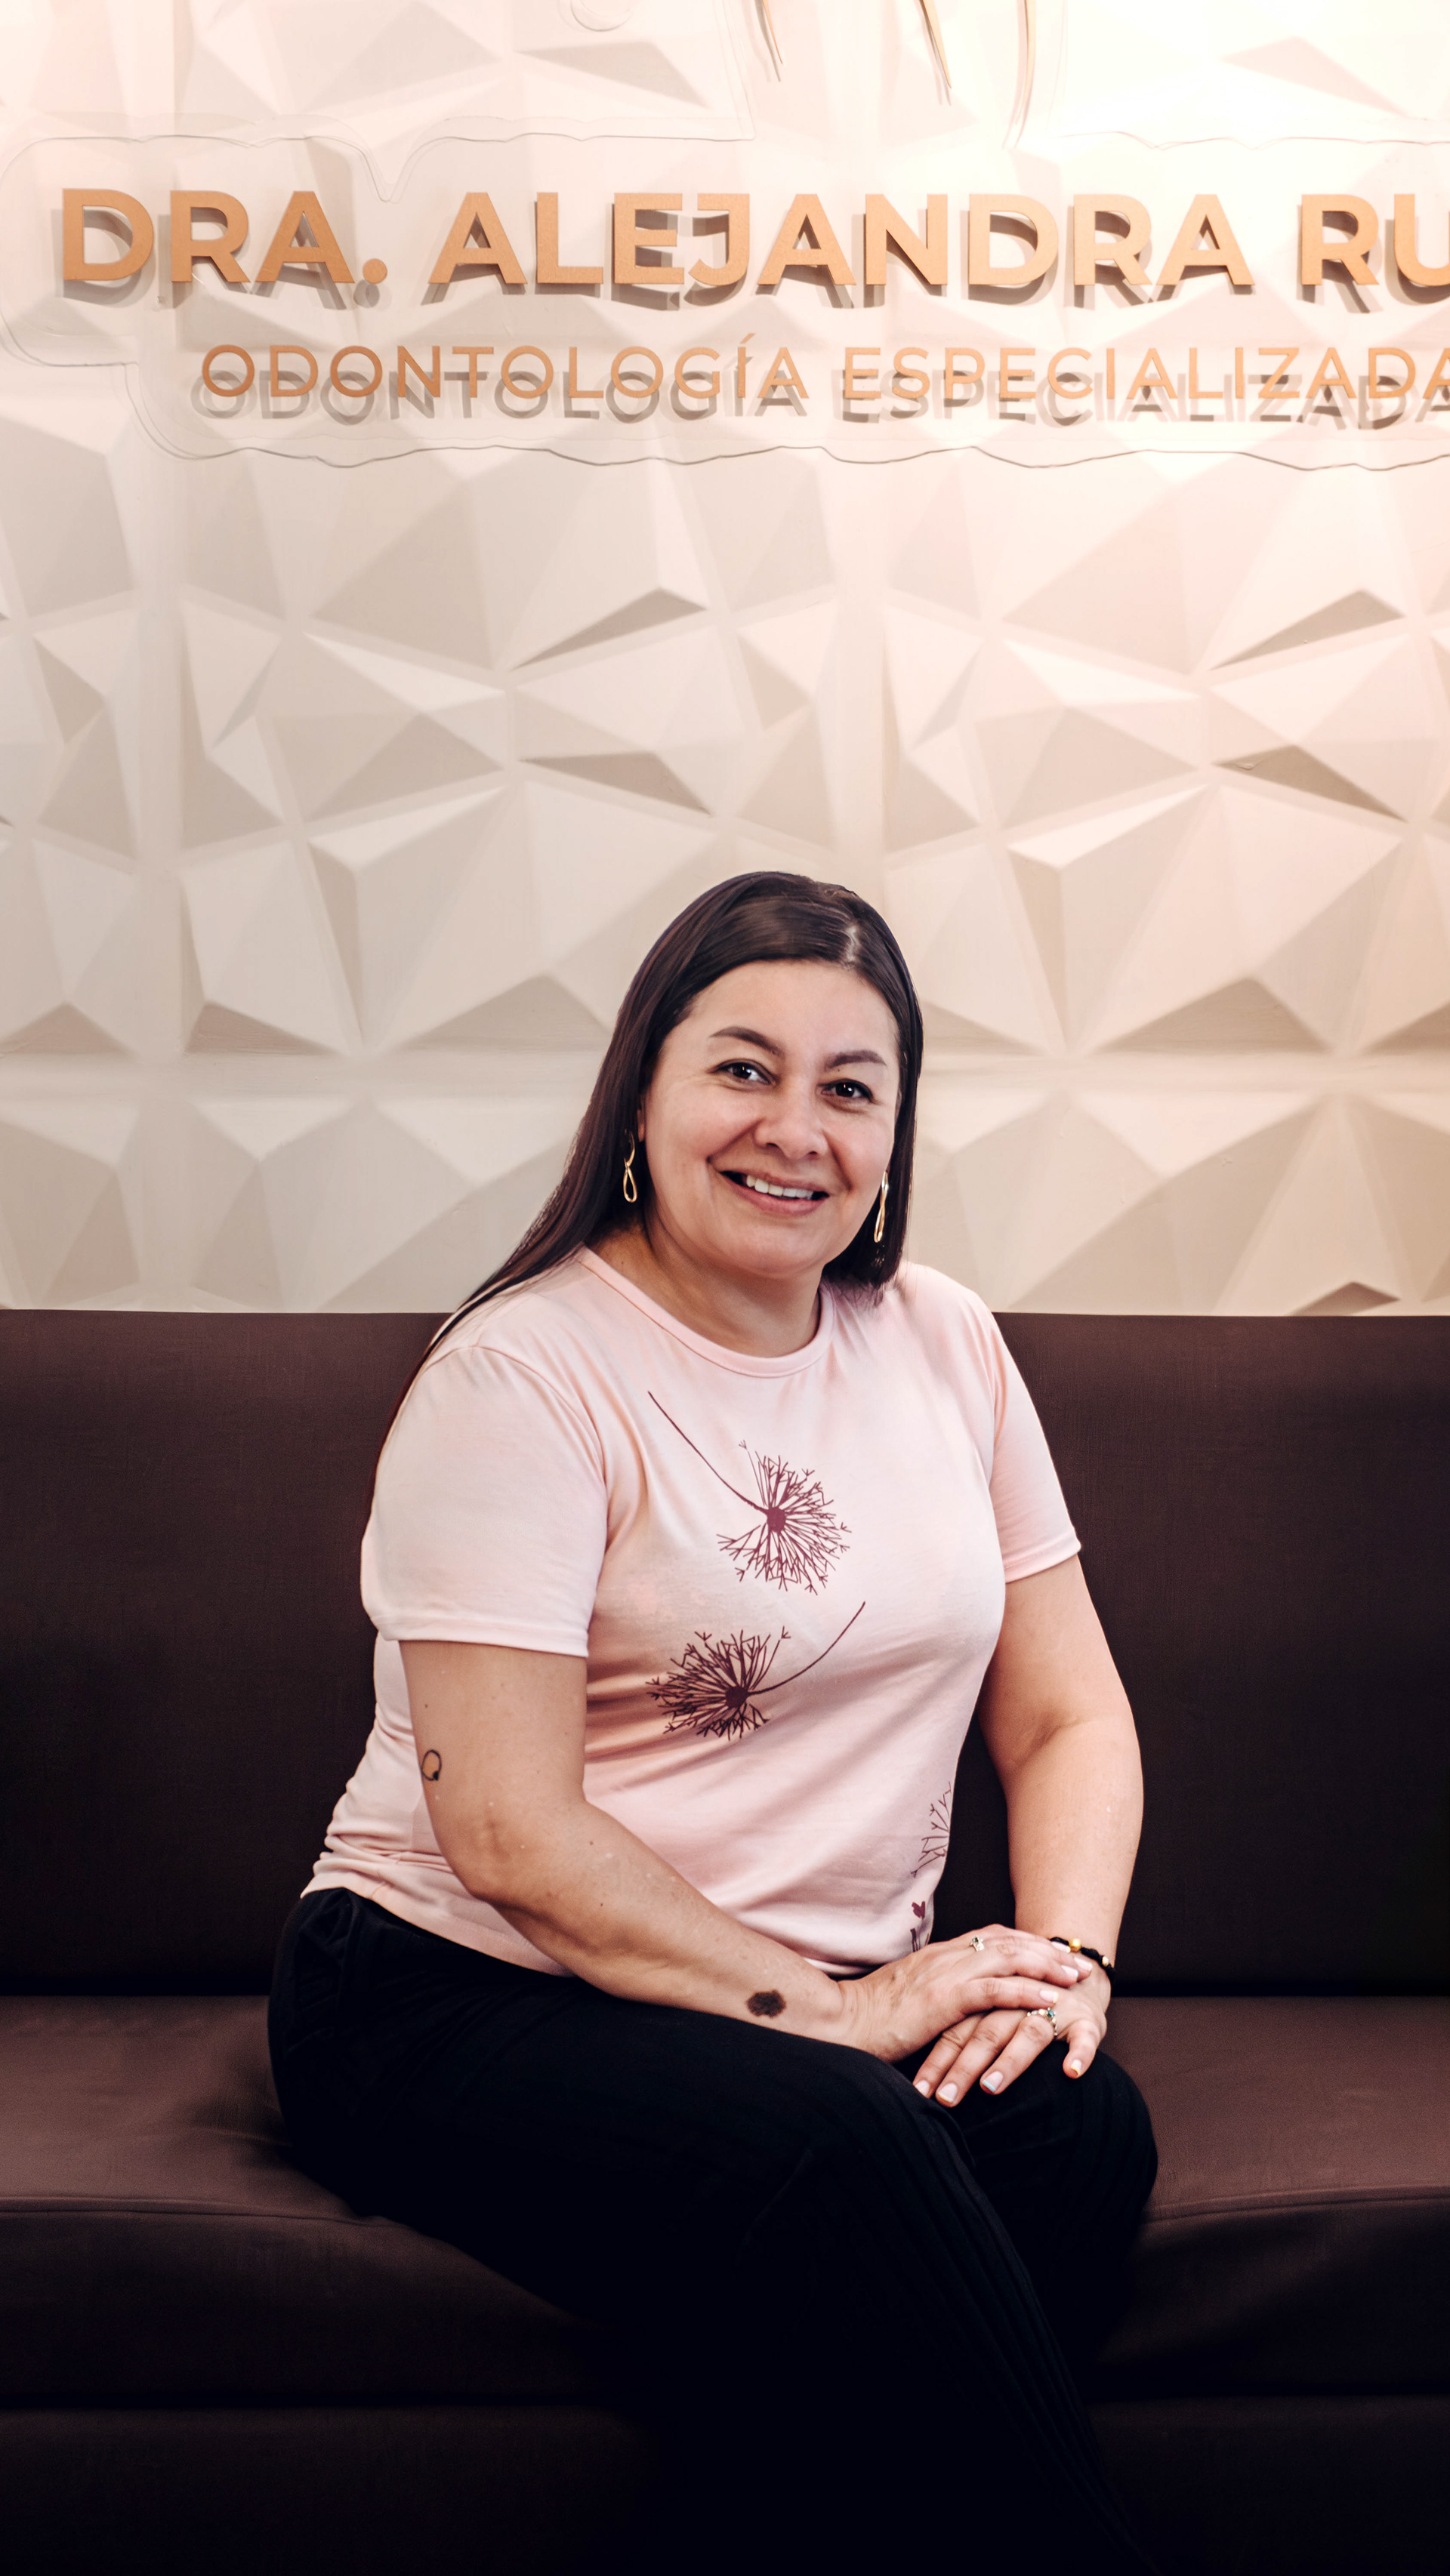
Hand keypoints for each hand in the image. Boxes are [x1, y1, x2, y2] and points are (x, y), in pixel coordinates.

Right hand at [831, 1923, 1081, 2065]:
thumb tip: (955, 1998)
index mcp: (938, 1955)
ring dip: (1046, 1967)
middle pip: (1007, 1942)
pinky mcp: (942, 2000)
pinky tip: (1049, 1999)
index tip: (1055, 1952)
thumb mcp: (908, 1996)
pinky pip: (992, 1991)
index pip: (991, 1937)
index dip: (1027, 1942)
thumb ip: (934, 1990)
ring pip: (1007, 1959)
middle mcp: (945, 1957)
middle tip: (1078, 1962)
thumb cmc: (870, 2017)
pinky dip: (1025, 1991)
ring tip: (1074, 1977)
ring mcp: (944, 1976)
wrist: (840, 2023)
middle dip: (1047, 1951)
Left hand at [910, 1953, 1110, 2104]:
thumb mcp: (990, 2008)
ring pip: (1029, 2034)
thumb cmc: (1025, 2000)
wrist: (1078, 1971)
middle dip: (963, 2067)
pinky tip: (1071, 2072)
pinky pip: (1084, 2038)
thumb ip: (962, 2028)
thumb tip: (921, 2069)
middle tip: (945, 2099)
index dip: (936, 2058)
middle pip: (986, 2032)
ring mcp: (1055, 2009)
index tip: (918, 2091)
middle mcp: (1020, 2000)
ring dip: (1010, 2061)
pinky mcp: (1087, 2021)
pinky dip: (1080, 2053)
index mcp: (990, 1995)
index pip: (956, 2028)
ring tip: (990, 2087)